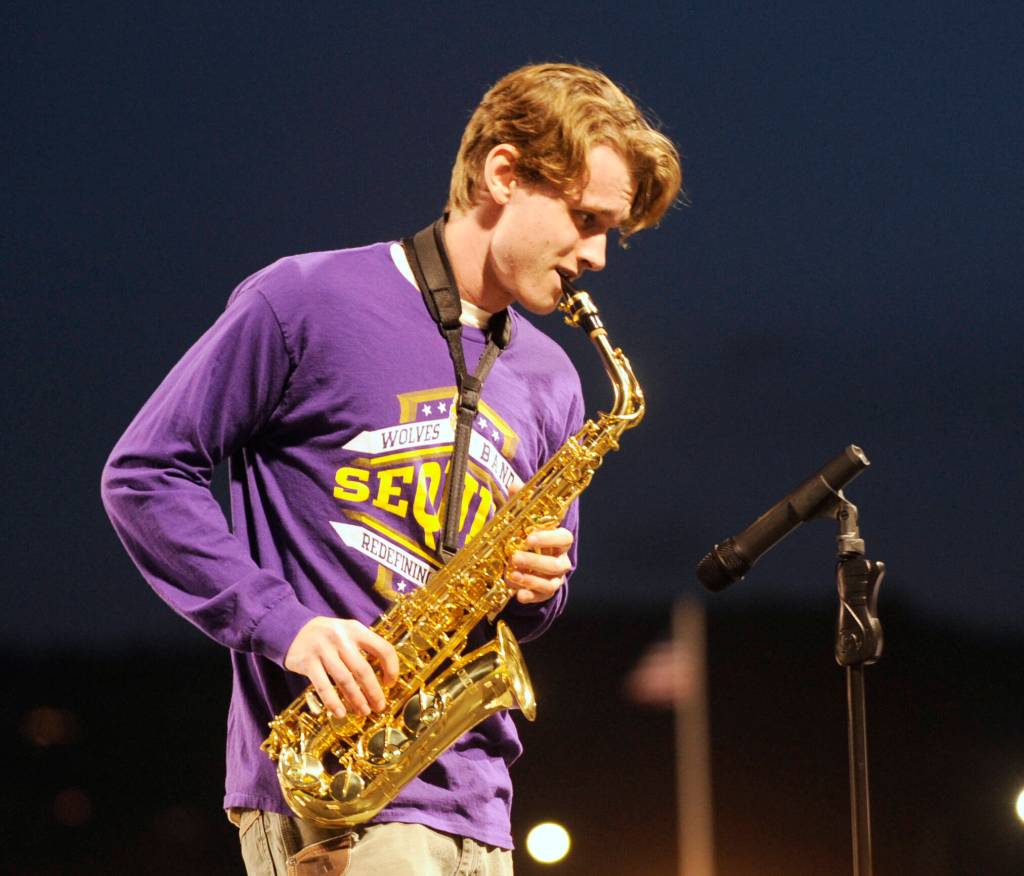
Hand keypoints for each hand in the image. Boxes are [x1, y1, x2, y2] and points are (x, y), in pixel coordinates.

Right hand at [284, 617, 398, 718]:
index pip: (383, 648)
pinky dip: (333, 701)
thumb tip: (384, 676)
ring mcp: (323, 649)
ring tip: (364, 712)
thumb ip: (364, 647)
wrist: (293, 629)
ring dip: (356, 699)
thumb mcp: (347, 632)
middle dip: (373, 692)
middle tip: (379, 706)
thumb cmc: (328, 636)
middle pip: (363, 669)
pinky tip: (340, 713)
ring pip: (344, 679)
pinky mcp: (308, 662)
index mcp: (356, 629)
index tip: (390, 683)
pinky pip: (323, 686)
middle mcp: (341, 638)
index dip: (391, 668)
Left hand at [507, 527, 572, 604]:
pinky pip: (540, 597)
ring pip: (550, 585)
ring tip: (513, 575)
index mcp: (562, 543)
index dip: (549, 539)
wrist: (531, 562)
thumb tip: (503, 515)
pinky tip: (518, 594)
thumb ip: (521, 527)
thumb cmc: (529, 542)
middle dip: (534, 562)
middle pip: (555, 565)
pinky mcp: (546, 593)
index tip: (529, 539)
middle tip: (515, 558)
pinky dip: (529, 596)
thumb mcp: (528, 532)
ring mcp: (556, 579)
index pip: (565, 539)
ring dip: (531, 581)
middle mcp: (562, 562)